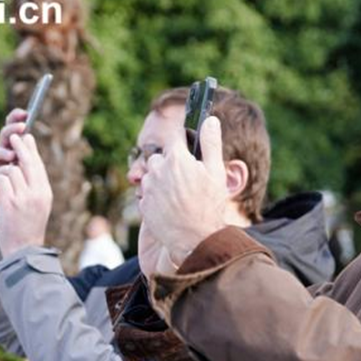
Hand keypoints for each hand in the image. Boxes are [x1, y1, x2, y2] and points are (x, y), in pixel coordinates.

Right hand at [0, 108, 27, 218]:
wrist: (9, 206)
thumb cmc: (20, 184)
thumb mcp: (27, 168)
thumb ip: (28, 153)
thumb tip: (30, 137)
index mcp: (13, 146)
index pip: (13, 128)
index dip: (16, 118)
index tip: (26, 112)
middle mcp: (1, 152)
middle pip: (4, 135)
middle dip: (12, 129)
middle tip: (22, 127)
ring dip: (4, 152)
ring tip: (13, 156)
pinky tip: (4, 174)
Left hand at [0, 133, 52, 256]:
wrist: (23, 249)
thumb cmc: (29, 226)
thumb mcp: (39, 205)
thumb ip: (35, 185)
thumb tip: (29, 163)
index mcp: (45, 192)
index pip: (38, 165)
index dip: (31, 149)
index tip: (27, 137)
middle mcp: (37, 192)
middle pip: (27, 161)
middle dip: (19, 146)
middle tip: (13, 136)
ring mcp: (23, 196)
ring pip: (10, 170)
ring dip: (4, 173)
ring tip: (4, 186)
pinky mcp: (10, 201)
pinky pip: (1, 180)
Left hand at [138, 116, 226, 270]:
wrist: (196, 240)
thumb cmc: (209, 206)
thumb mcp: (216, 172)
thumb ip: (211, 143)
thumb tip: (210, 120)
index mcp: (177, 158)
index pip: (176, 137)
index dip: (184, 142)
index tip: (189, 150)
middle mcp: (158, 170)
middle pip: (162, 157)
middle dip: (173, 164)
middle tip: (188, 180)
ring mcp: (149, 188)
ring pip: (154, 176)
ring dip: (164, 181)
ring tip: (181, 196)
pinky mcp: (144, 205)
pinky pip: (149, 195)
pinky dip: (158, 198)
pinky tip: (172, 208)